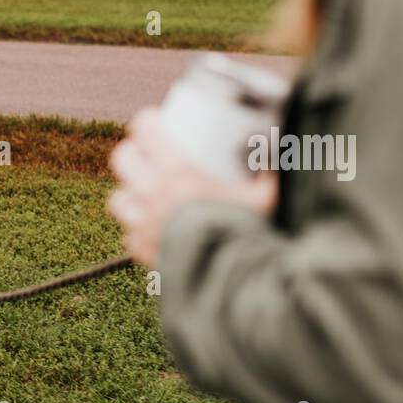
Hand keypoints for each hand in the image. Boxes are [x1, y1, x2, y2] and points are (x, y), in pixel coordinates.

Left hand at [107, 108, 276, 267]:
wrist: (231, 282)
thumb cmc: (250, 234)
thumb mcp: (267, 197)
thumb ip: (274, 171)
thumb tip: (284, 151)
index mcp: (177, 173)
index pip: (146, 131)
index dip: (148, 121)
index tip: (156, 120)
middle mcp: (152, 195)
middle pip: (122, 159)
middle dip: (133, 152)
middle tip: (148, 154)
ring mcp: (142, 226)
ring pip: (119, 199)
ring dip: (130, 193)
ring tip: (145, 193)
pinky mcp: (142, 253)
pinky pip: (129, 236)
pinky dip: (138, 232)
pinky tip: (152, 230)